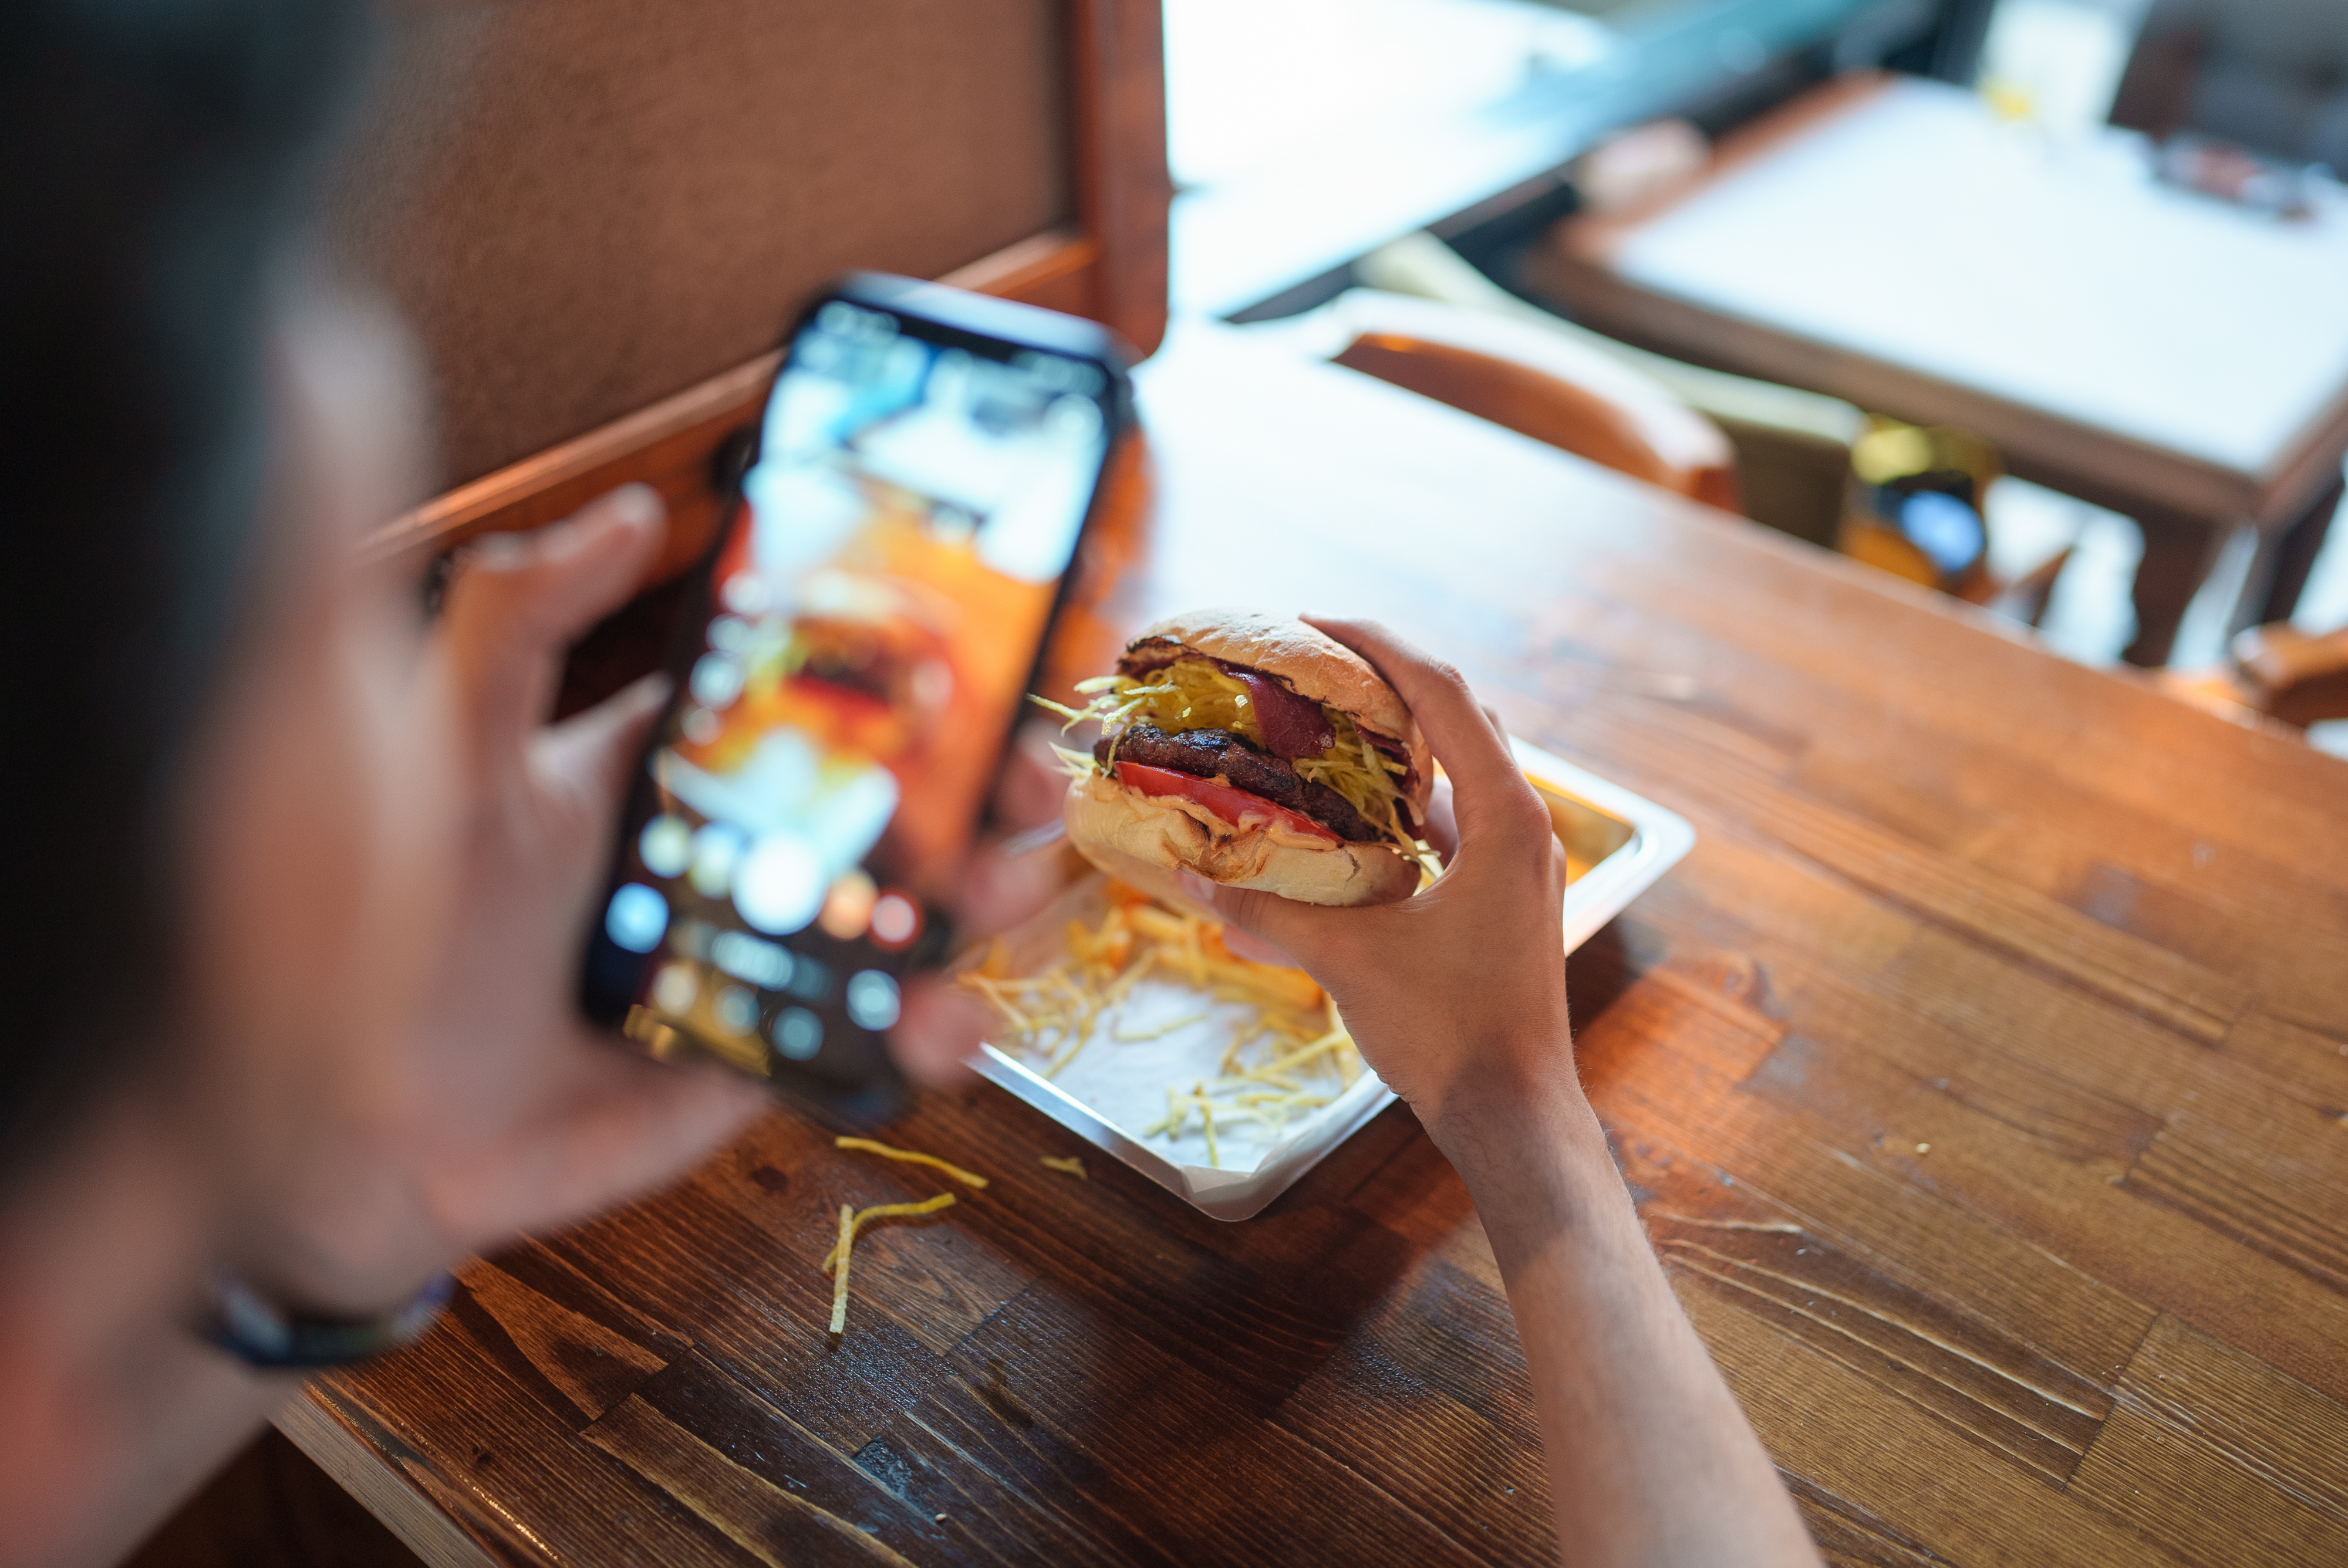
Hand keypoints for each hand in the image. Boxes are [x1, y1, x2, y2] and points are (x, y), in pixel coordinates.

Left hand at [215, 485, 1053, 1311]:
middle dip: (996, 776)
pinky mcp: (782, 1056)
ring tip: (997, 887)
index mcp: (682, 761)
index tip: (1008, 627)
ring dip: (995, 891)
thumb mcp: (447, 746)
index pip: (828, 689)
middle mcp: (745, 849)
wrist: (363, 1120)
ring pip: (926, 912)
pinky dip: (944, 1028)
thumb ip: (518, 617)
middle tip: (1032, 773)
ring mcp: (774, 956)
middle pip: (912, 798)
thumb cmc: (391, 926)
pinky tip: (941, 1018)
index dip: (925, 658)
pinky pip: (890, 1038)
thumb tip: (633, 513)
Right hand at [1181, 618, 1580, 1145]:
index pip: (1443, 691)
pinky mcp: (1502, 895)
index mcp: (1505, 816)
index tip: (1314, 621)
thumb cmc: (1449, 1034)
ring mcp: (1518, 861)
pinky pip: (1454, 819)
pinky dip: (1403, 799)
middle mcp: (1524, 824)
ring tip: (1323, 719)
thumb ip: (1270, 910)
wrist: (1514, 1114)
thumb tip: (1192, 877)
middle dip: (1387, 676)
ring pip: (1459, 766)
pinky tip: (1348, 807)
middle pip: (1459, 713)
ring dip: (1396, 736)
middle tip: (1312, 659)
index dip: (1379, 644)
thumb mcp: (1349, 960)